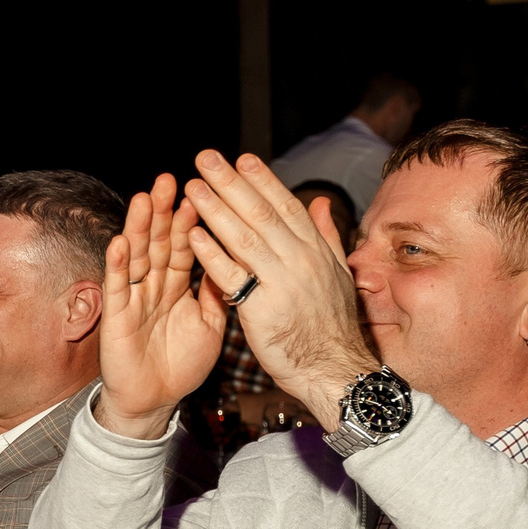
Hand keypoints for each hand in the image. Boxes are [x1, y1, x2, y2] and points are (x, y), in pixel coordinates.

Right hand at [95, 173, 229, 437]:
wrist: (157, 400)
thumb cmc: (182, 364)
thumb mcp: (211, 324)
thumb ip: (218, 292)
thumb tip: (232, 261)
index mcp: (178, 286)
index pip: (186, 245)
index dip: (191, 219)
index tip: (201, 189)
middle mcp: (154, 287)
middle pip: (159, 243)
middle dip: (164, 212)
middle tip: (170, 180)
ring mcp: (134, 299)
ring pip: (137, 257)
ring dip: (140, 228)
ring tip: (145, 199)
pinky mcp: (117, 318)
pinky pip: (118, 288)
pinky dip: (118, 265)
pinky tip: (121, 243)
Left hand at [181, 151, 376, 429]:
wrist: (335, 369)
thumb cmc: (330, 325)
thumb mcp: (337, 275)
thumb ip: (325, 236)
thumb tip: (321, 202)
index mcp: (316, 251)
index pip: (287, 206)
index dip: (262, 181)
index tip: (241, 158)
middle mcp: (301, 260)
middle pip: (261, 213)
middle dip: (231, 183)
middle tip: (205, 158)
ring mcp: (283, 283)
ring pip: (244, 237)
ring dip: (215, 209)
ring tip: (192, 187)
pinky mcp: (263, 309)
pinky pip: (232, 276)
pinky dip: (211, 254)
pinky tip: (191, 235)